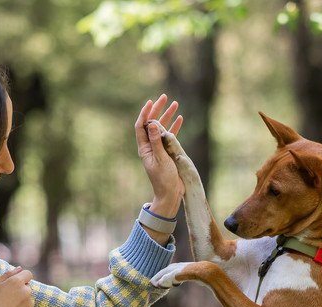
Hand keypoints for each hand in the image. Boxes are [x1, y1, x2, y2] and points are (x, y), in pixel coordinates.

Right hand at [0, 267, 33, 306]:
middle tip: (7, 299)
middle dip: (20, 290)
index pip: (28, 274)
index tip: (14, 284)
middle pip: (28, 287)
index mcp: (17, 282)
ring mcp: (30, 304)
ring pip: (29, 299)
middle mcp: (27, 291)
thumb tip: (20, 268)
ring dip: (22, 301)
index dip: (21, 277)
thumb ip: (8, 274)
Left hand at [135, 94, 184, 217]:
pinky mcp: (168, 152)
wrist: (170, 194)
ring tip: (175, 104)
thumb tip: (153, 123)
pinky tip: (180, 118)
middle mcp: (150, 147)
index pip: (141, 126)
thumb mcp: (160, 159)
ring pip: (162, 128)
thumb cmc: (163, 179)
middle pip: (152, 124)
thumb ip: (157, 141)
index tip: (151, 102)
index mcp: (144, 148)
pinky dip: (175, 127)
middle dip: (157, 110)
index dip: (145, 113)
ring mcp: (159, 149)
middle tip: (164, 97)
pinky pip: (171, 136)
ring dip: (168, 116)